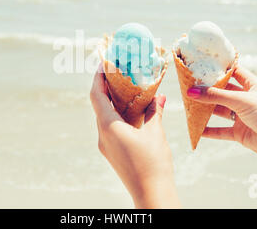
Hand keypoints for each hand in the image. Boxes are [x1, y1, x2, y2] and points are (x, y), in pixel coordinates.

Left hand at [90, 64, 180, 207]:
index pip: (96, 95)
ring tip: (126, 87)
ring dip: (113, 101)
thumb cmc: (153, 164)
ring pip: (105, 116)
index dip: (98, 77)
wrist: (151, 194)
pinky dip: (119, 114)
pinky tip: (133, 110)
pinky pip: (111, 126)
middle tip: (117, 71)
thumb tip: (159, 97)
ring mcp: (106, 144)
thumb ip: (154, 112)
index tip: (104, 63)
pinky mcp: (112, 152)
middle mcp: (102, 135)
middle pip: (99, 104)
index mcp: (108, 126)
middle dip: (106, 87)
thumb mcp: (155, 133)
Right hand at [186, 65, 256, 158]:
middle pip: (223, 92)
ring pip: (220, 111)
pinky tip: (197, 129)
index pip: (234, 72)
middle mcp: (247, 99)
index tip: (202, 64)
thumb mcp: (240, 100)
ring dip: (206, 110)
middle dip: (207, 90)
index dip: (220, 68)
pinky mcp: (240, 132)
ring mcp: (243, 116)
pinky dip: (209, 130)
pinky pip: (221, 130)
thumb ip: (215, 96)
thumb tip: (191, 92)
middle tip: (190, 86)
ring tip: (189, 105)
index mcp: (253, 86)